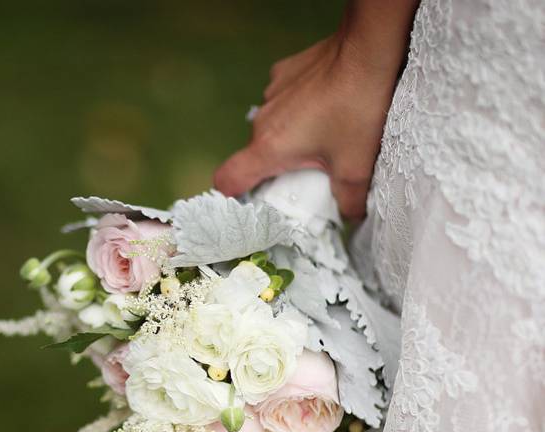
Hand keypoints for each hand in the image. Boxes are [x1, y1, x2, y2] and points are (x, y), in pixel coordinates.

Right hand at [214, 1, 416, 219]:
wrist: (367, 49)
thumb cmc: (357, 108)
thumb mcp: (357, 165)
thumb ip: (350, 201)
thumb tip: (351, 219)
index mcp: (269, 148)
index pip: (227, 179)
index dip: (229, 197)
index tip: (244, 204)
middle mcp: (262, 121)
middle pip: (255, 156)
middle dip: (276, 169)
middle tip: (307, 174)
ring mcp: (270, 95)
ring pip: (270, 128)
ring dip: (289, 138)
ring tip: (324, 135)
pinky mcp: (282, 74)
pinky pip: (282, 102)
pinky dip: (297, 110)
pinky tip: (325, 105)